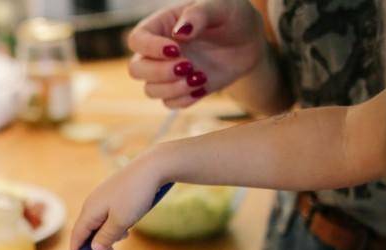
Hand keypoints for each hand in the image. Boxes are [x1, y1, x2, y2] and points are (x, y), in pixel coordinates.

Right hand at [69, 148, 170, 249]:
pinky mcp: (113, 193)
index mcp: (90, 210)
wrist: (151, 168)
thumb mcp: (121, 222)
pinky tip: (129, 221)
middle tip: (114, 249)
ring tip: (126, 233)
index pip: (77, 235)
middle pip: (88, 229)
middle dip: (98, 242)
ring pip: (100, 222)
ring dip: (110, 232)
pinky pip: (108, 214)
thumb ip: (105, 237)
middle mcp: (92, 203)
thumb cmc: (135, 195)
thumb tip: (93, 249)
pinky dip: (116, 222)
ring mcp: (102, 197)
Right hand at [127, 0, 265, 108]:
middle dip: (159, 72)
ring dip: (173, 88)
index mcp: (161, 25)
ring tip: (200, 77)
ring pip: (150, 90)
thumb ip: (199, 14)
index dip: (150, 48)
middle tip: (188, 66)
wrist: (248, 41)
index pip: (137, 40)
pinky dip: (185, 100)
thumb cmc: (232, 16)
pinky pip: (170, 103)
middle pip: (136, 70)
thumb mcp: (221, 6)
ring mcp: (168, 72)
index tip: (176, 49)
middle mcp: (159, 51)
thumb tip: (180, 33)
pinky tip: (203, 86)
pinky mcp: (181, 89)